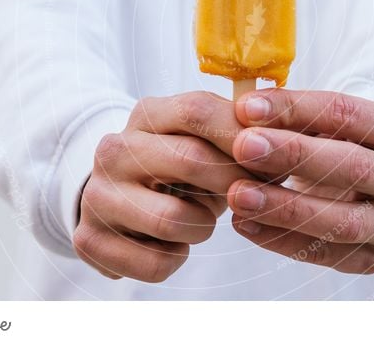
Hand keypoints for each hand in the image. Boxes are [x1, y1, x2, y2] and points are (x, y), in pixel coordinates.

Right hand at [74, 92, 254, 281]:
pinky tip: (170, 244)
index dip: (241, 134)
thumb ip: (239, 134)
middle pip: (191, 160)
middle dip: (232, 183)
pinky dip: (176, 259)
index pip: (197, 111)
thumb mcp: (202, 140)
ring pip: (174, 219)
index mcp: (146, 115)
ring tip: (198, 220)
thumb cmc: (178, 169)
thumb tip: (283, 142)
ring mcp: (97, 194)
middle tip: (248, 196)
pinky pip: (157, 263)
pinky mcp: (90, 239)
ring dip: (202, 226)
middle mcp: (114, 149)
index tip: (271, 156)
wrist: (117, 202)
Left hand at [227, 89, 373, 274]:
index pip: (350, 114)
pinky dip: (282, 241)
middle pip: (354, 167)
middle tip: (243, 147)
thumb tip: (246, 111)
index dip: (297, 109)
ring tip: (238, 194)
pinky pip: (329, 255)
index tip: (247, 108)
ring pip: (343, 222)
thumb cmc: (338, 142)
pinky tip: (245, 224)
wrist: (364, 184)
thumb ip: (292, 114)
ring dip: (285, 208)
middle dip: (293, 156)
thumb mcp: (324, 121)